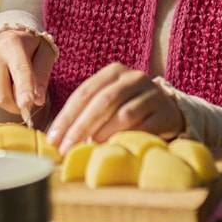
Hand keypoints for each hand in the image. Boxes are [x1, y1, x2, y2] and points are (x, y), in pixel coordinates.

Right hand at [0, 30, 54, 115]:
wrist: (4, 30)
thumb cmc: (29, 46)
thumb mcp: (44, 54)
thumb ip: (42, 76)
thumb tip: (37, 100)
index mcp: (14, 44)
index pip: (20, 71)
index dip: (24, 90)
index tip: (26, 105)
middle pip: (1, 95)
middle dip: (15, 106)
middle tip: (25, 103)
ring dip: (6, 94)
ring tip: (10, 76)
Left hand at [46, 62, 184, 152]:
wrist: (168, 111)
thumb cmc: (127, 108)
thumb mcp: (107, 102)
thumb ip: (85, 113)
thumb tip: (56, 139)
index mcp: (114, 71)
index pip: (84, 92)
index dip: (66, 117)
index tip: (53, 140)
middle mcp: (134, 77)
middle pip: (102, 102)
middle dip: (80, 127)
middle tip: (66, 148)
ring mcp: (152, 94)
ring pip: (123, 114)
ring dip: (103, 133)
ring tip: (89, 148)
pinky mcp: (166, 113)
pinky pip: (144, 128)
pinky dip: (126, 139)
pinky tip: (115, 149)